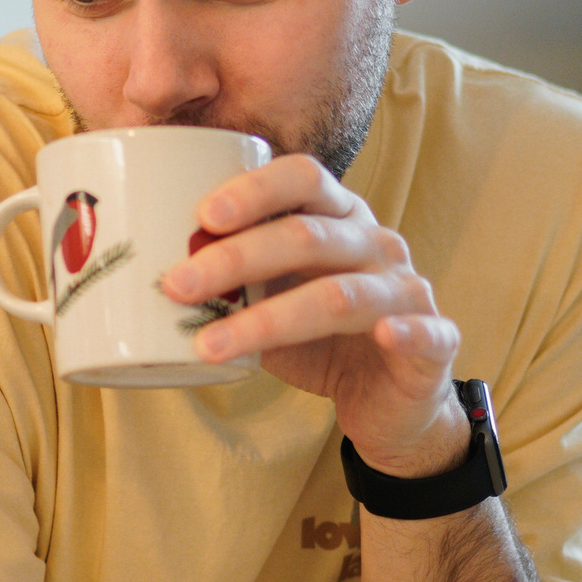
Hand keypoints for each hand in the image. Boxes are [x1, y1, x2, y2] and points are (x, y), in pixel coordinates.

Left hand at [160, 155, 467, 474]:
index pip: (303, 179)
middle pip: (308, 236)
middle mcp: (377, 244)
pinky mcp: (434, 342)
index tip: (201, 215)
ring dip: (269, 320)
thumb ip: (231, 284)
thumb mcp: (270, 304)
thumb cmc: (322, 342)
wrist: (388, 403)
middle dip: (236, 258)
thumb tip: (146, 275)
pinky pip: (423, 332)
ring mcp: (408, 291)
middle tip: (176, 284)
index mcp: (339, 219)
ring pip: (340, 295)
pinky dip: (403, 331)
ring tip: (210, 345)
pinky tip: (381, 335)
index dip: (255, 190)